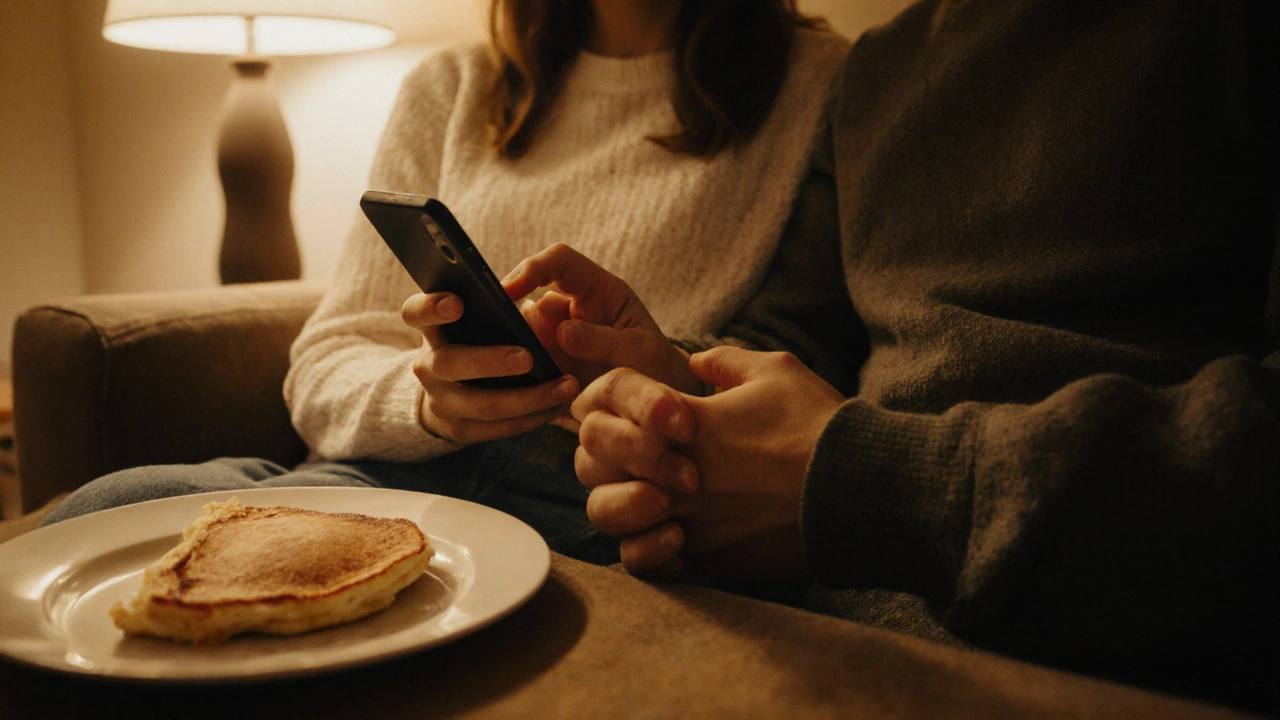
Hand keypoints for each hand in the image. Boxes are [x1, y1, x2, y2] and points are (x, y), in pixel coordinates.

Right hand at [401, 292, 578, 442]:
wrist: (452, 391)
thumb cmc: (478, 339)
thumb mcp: (478, 319)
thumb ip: (496, 308)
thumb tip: (532, 303)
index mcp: (431, 329)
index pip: (415, 313)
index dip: (431, 307)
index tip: (458, 303)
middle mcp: (428, 366)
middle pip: (449, 363)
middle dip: (489, 361)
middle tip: (527, 357)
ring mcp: (440, 401)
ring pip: (483, 404)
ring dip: (529, 397)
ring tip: (567, 386)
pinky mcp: (459, 430)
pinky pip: (499, 428)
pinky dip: (533, 417)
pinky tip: (560, 404)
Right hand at [503, 244, 701, 395]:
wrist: (654, 404)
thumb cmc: (655, 366)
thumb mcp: (640, 352)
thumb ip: (606, 340)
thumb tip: (563, 332)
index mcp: (597, 290)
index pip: (559, 261)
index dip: (532, 269)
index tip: (507, 291)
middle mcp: (569, 309)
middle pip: (528, 301)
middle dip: (514, 322)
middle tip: (515, 351)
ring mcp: (554, 337)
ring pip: (519, 335)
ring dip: (517, 353)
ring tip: (535, 380)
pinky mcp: (546, 364)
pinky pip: (520, 365)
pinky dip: (519, 376)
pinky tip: (529, 393)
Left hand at [571, 346, 845, 579]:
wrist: (857, 494)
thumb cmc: (819, 427)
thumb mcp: (774, 372)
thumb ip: (724, 362)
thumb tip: (696, 363)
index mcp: (682, 420)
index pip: (606, 398)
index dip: (617, 396)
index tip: (652, 403)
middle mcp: (672, 472)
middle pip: (591, 457)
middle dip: (607, 448)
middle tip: (641, 448)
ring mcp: (685, 519)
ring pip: (606, 513)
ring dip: (618, 500)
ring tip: (650, 492)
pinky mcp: (704, 558)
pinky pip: (642, 562)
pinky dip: (644, 548)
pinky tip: (669, 532)